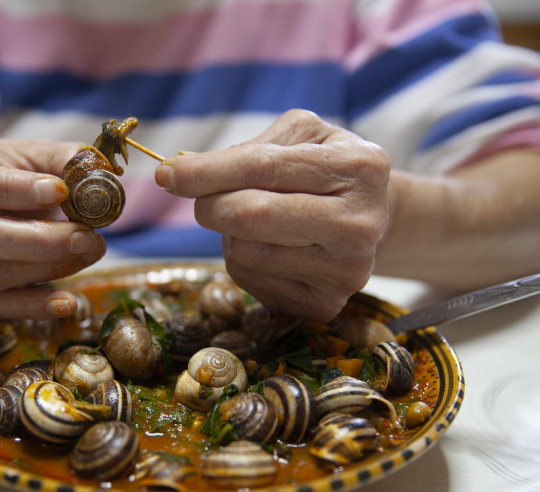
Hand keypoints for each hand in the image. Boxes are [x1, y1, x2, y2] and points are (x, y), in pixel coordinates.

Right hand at [0, 135, 105, 318]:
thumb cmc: (6, 171)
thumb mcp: (31, 153)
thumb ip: (64, 160)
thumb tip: (98, 174)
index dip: (12, 191)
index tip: (62, 192)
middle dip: (38, 241)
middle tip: (87, 236)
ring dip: (44, 269)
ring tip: (88, 254)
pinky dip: (31, 306)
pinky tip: (66, 301)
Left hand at [155, 109, 390, 321]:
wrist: (372, 219)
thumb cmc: (325, 169)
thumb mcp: (303, 136)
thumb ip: (249, 147)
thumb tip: (182, 172)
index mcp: (359, 168)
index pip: (264, 168)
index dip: (207, 172)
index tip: (167, 175)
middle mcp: (359, 224)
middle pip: (252, 217)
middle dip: (210, 204)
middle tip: (204, 199)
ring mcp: (346, 272)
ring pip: (244, 252)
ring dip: (230, 235)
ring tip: (258, 222)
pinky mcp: (325, 306)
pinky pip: (250, 281)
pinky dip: (244, 261)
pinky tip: (270, 249)